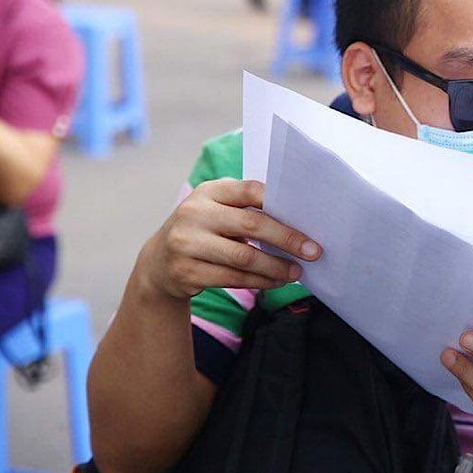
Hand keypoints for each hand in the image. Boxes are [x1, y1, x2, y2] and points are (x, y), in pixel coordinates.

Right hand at [136, 179, 320, 300]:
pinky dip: (260, 281)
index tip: (309, 217)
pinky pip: (233, 279)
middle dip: (287, 239)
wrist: (158, 262)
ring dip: (276, 267)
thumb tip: (298, 219)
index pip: (250, 190)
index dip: (280, 203)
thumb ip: (248, 208)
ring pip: (244, 258)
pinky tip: (276, 282)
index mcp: (208, 191)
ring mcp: (187, 244)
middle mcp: (194, 213)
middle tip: (313, 251)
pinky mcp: (186, 272)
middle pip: (251, 225)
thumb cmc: (204, 229)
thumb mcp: (218, 209)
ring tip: (297, 272)